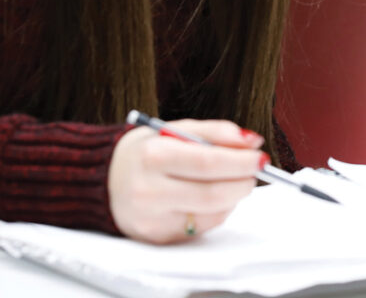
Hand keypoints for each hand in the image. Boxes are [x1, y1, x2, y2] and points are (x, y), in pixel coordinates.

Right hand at [108, 119, 266, 242]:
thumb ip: (216, 132)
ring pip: (211, 213)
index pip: (207, 162)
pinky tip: (215, 195)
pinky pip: (201, 227)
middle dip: (243, 181)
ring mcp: (152, 219)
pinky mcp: (157, 237)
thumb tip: (252, 141)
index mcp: (154, 156)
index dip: (240, 161)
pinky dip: (218, 210)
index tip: (259, 155)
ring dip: (235, 195)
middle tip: (256, 169)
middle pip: (212, 193)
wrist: (106, 179)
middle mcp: (149, 190)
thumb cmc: (146, 150)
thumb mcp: (175, 128)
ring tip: (238, 180)